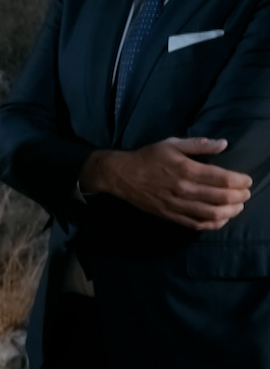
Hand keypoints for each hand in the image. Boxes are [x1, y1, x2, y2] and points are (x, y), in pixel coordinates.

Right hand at [81, 137, 250, 229]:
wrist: (121, 174)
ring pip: (212, 213)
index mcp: (186, 169)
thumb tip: (224, 144)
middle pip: (221, 197)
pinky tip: (221, 218)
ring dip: (231, 211)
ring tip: (238, 207)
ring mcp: (177, 205)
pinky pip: (197, 224)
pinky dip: (213, 224)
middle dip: (240, 196)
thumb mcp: (171, 144)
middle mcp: (184, 189)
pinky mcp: (170, 215)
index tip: (247, 180)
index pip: (223, 178)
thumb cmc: (148, 157)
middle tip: (246, 194)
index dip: (240, 181)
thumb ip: (199, 144)